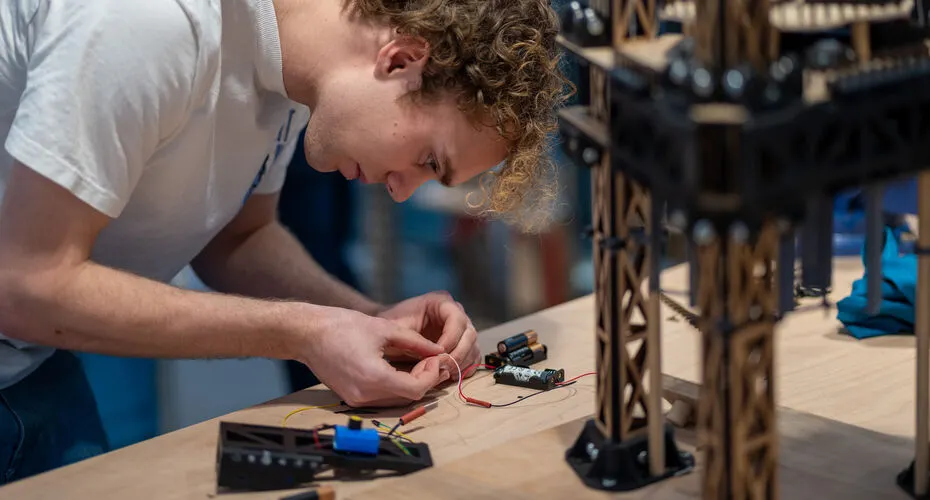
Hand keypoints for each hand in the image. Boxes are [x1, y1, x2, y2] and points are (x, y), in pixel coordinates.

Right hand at [295, 304, 450, 406]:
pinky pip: (382, 398)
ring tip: (417, 363)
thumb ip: (415, 342)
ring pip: (396, 400)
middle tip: (430, 359)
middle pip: (408, 397)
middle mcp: (365, 395)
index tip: (434, 358)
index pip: (416, 389)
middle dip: (423, 379)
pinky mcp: (351, 398)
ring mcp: (356, 400)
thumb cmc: (341, 326)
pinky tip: (399, 369)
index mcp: (374, 378)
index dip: (430, 375)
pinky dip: (395, 386)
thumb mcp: (385, 329)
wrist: (307, 334)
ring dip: (410, 384)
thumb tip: (438, 350)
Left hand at [376, 291, 480, 379]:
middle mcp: (455, 313)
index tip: (437, 355)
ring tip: (444, 374)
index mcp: (441, 302)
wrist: (387, 331)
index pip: (457, 319)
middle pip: (470, 334)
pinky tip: (450, 375)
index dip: (451, 339)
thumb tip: (434, 353)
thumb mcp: (396, 328)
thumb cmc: (391, 326)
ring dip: (462, 363)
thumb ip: (413, 337)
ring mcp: (461, 329)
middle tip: (442, 368)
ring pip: (473, 347)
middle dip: (458, 354)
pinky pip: (472, 357)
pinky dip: (465, 368)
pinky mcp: (461, 345)